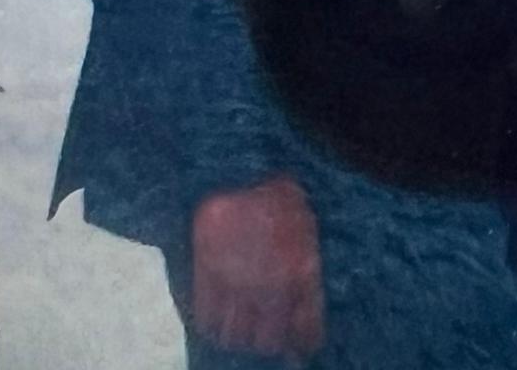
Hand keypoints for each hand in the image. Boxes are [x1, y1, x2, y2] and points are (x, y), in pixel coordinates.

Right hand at [190, 175, 322, 358]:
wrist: (237, 168)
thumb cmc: (281, 192)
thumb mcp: (310, 225)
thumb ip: (310, 264)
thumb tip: (307, 298)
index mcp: (304, 270)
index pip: (307, 327)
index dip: (303, 343)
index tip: (301, 347)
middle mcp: (272, 285)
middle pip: (267, 340)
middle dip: (269, 343)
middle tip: (267, 336)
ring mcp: (237, 283)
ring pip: (235, 335)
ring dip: (240, 337)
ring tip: (242, 329)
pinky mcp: (206, 277)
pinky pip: (207, 319)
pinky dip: (212, 327)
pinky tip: (218, 322)